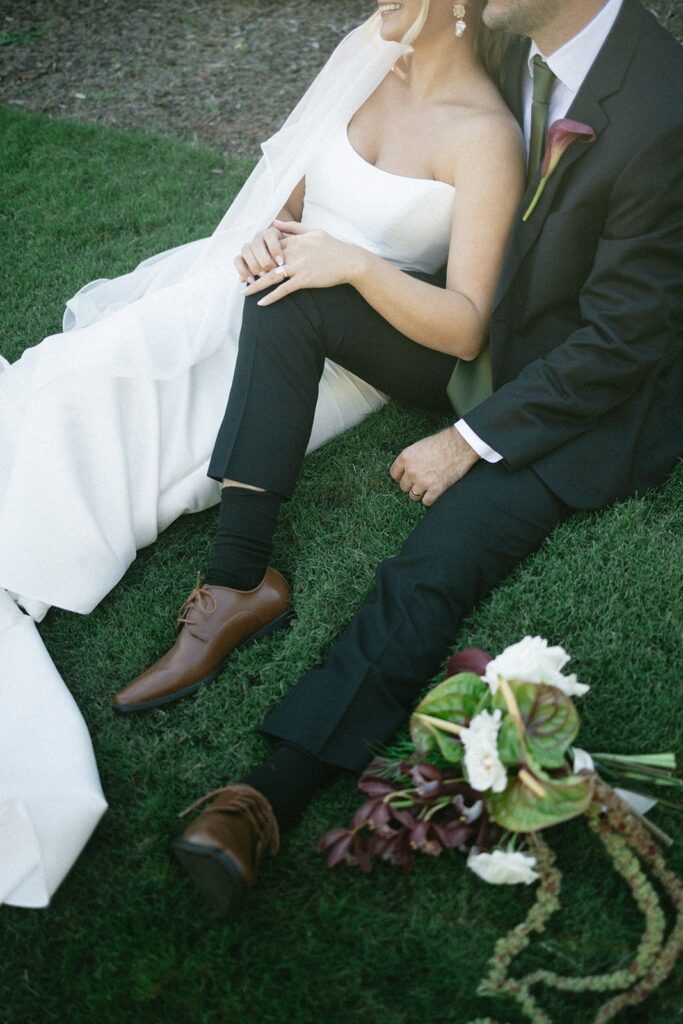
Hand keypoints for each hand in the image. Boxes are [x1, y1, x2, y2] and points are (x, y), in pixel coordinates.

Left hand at [241, 220, 362, 305]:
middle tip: (240, 279)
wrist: (349, 260)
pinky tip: (261, 303)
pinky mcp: (305, 279)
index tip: (247, 263)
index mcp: (293, 241)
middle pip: (265, 262)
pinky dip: (272, 296)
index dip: (256, 256)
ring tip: (244, 292)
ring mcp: (298, 266)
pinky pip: (284, 289)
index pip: (268, 247)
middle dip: (251, 271)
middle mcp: (293, 253)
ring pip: (271, 277)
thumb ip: (292, 228)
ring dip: (256, 286)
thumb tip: (274, 223)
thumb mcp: (312, 231)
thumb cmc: (332, 246)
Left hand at [390, 426, 479, 506]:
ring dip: (420, 493)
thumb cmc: (443, 442)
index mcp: (406, 457)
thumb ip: (411, 459)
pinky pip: (426, 501)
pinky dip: (430, 499)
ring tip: (428, 487)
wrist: (460, 445)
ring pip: (414, 496)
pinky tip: (435, 492)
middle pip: (404, 487)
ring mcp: (423, 481)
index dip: (402, 477)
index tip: (408, 478)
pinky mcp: (436, 489)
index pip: (394, 474)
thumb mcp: (420, 446)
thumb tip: (408, 469)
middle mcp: (411, 471)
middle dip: (412, 485)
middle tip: (422, 481)